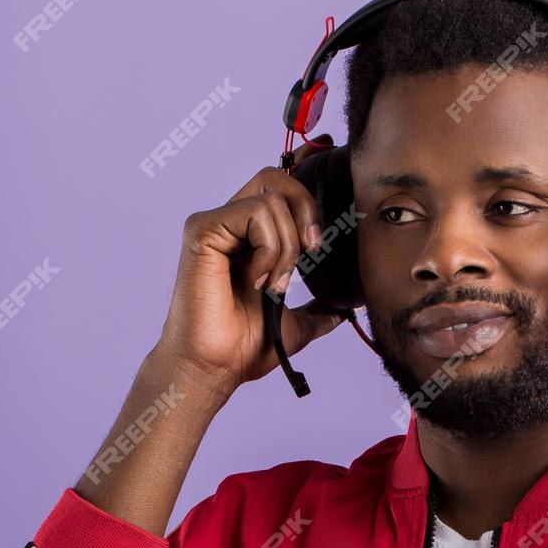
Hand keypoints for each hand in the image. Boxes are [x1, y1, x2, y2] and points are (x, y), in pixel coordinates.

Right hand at [154, 137, 347, 390]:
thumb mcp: (295, 325)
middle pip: (278, 179)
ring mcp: (214, 223)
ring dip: (287, 247)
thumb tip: (344, 310)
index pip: (282, 190)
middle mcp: (229, 223)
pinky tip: (255, 279)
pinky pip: (255, 214)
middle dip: (306, 212)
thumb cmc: (241, 348)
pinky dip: (268, 250)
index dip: (309, 202)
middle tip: (310, 253)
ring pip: (273, 200)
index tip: (319, 246)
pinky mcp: (203, 229)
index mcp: (248, 237)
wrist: (215, 367)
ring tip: (273, 285)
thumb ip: (318, 311)